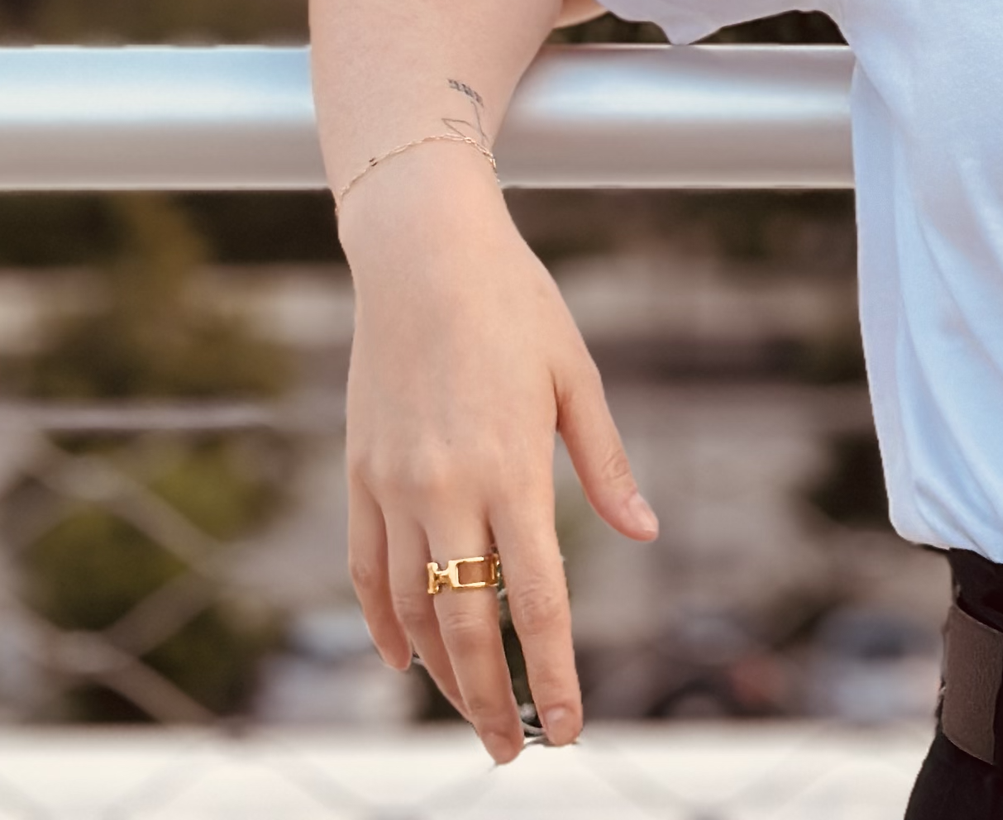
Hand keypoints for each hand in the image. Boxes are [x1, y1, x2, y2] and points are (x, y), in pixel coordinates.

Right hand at [340, 143, 656, 758]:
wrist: (422, 250)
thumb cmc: (516, 303)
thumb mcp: (577, 375)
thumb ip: (605, 464)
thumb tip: (644, 534)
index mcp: (512, 466)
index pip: (537, 601)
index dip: (555, 674)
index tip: (571, 729)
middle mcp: (446, 488)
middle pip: (468, 628)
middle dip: (493, 703)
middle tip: (517, 752)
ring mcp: (393, 486)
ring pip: (412, 612)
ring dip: (441, 675)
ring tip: (472, 712)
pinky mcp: (358, 474)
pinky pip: (365, 573)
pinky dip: (383, 626)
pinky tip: (404, 659)